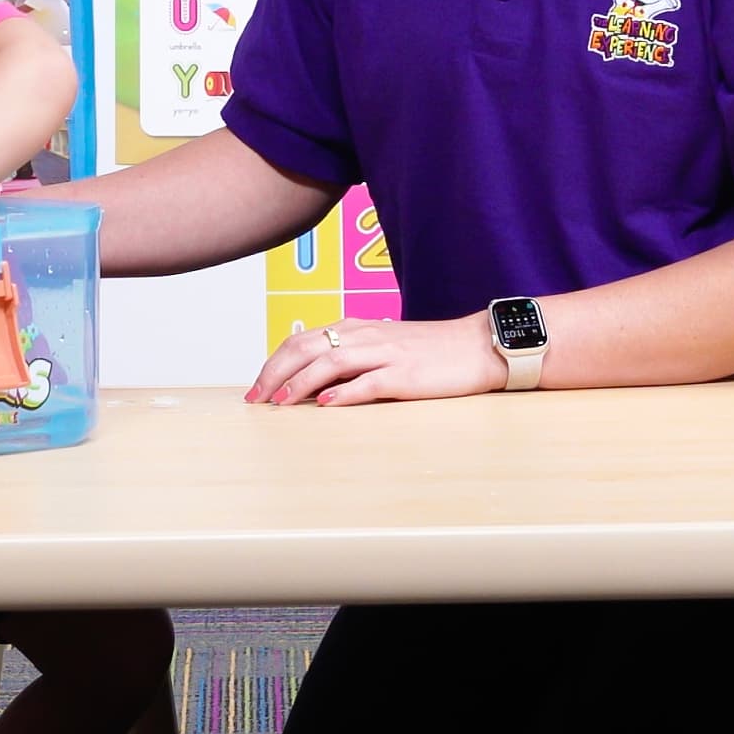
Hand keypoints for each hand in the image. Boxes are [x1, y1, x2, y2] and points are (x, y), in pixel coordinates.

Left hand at [249, 314, 504, 406]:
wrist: (476, 346)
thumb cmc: (430, 351)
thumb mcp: (383, 346)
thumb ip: (350, 358)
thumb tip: (315, 383)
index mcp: (357, 329)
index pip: (302, 341)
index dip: (274, 364)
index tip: (257, 388)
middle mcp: (366, 336)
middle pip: (307, 348)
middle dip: (276, 374)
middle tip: (256, 399)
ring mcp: (385, 354)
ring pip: (331, 362)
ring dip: (301, 384)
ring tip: (281, 403)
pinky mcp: (405, 375)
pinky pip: (370, 382)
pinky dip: (345, 393)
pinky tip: (328, 405)